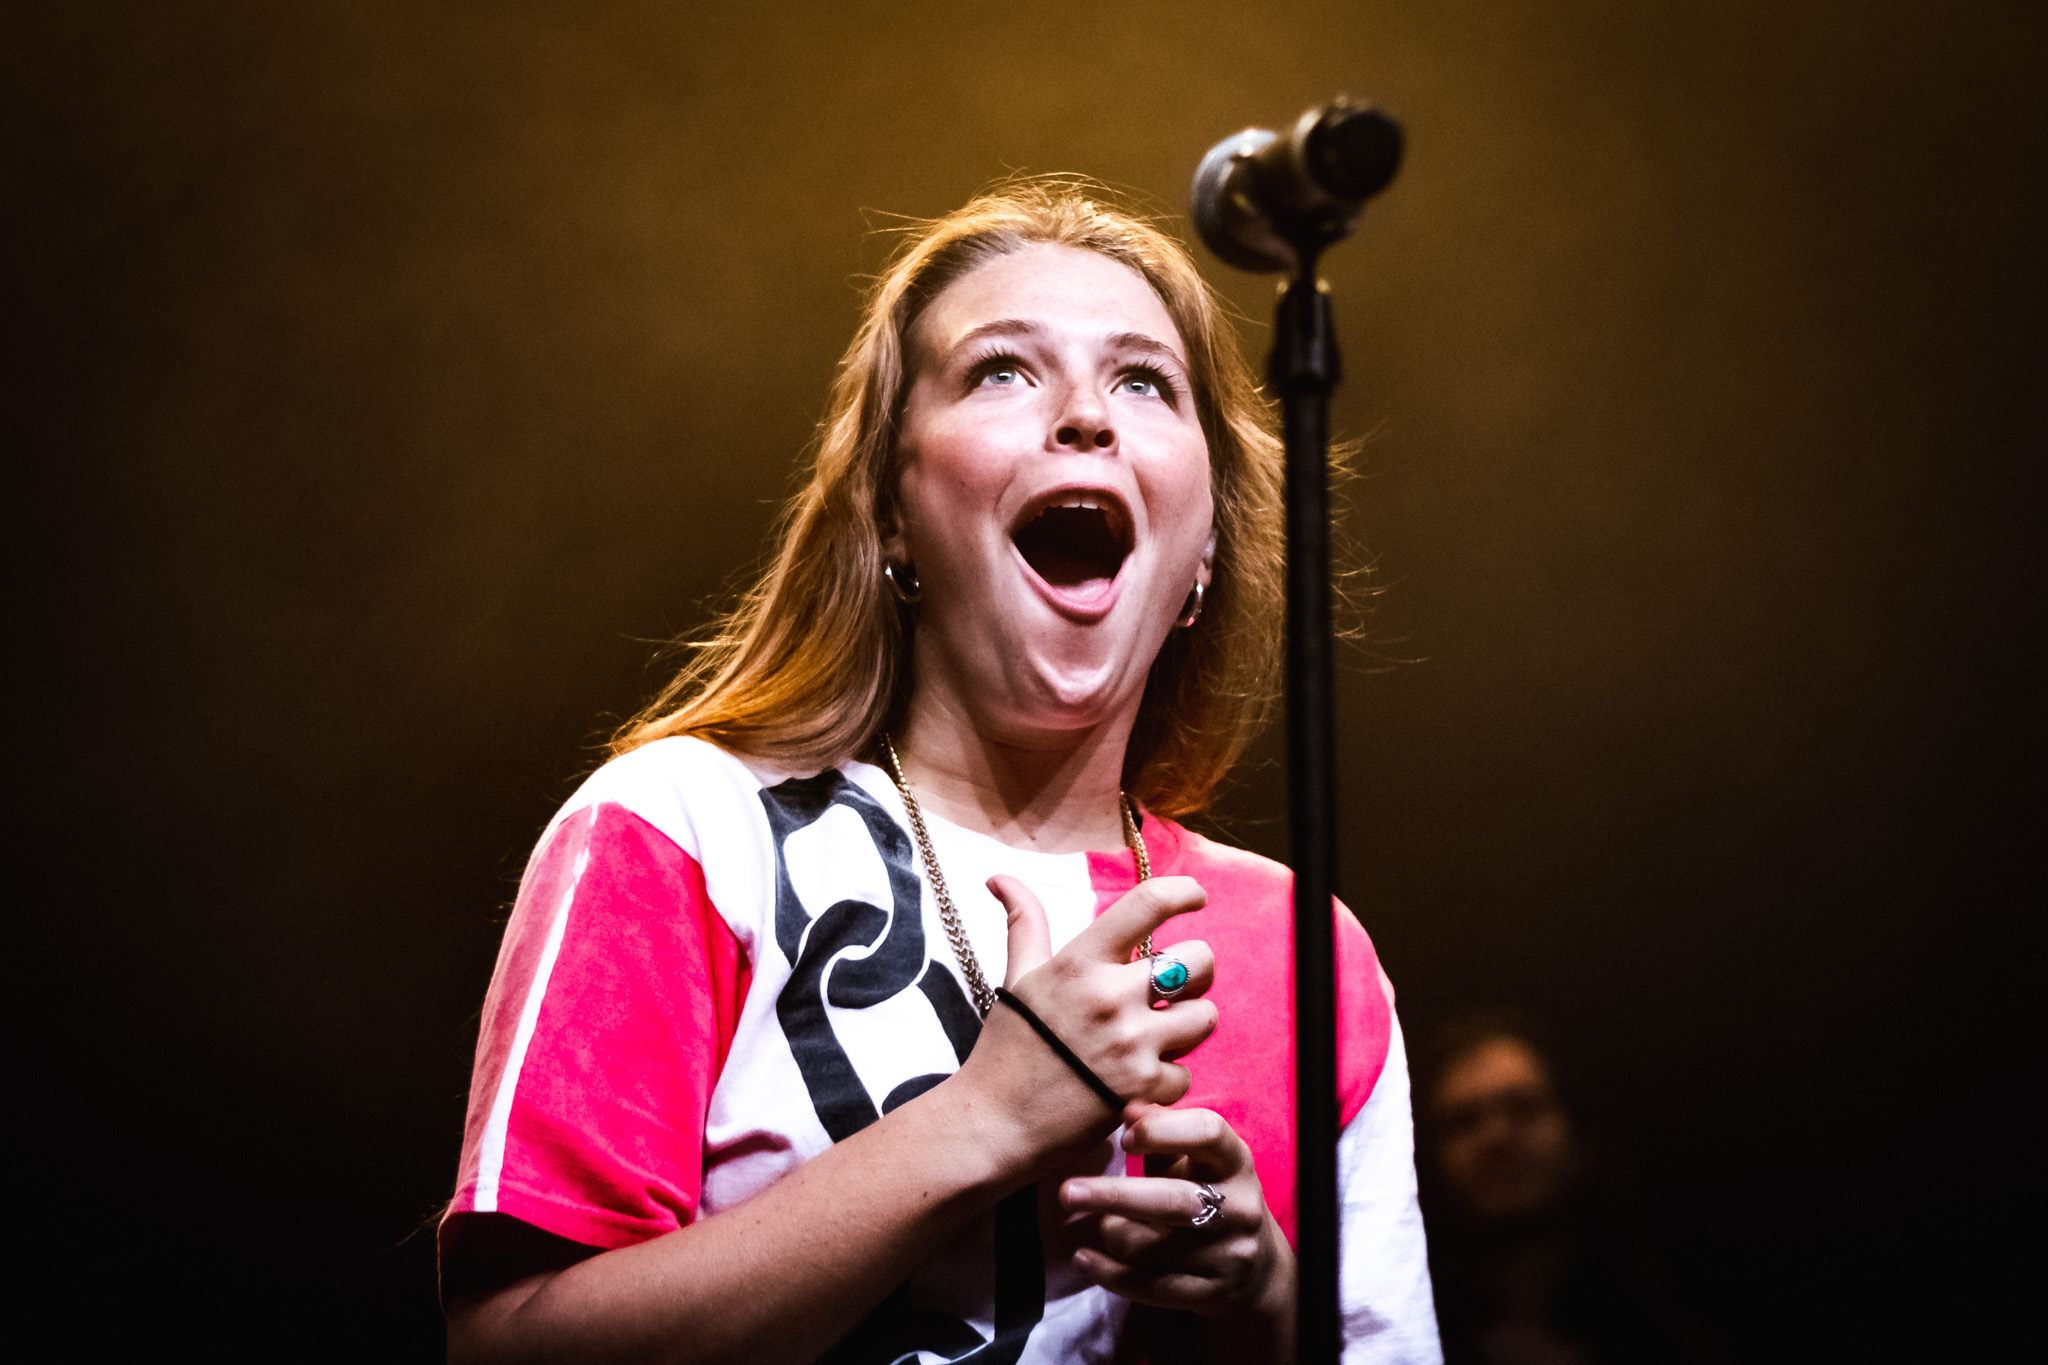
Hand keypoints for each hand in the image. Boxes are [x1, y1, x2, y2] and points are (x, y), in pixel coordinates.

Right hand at [947, 875, 1217, 1172]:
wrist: (995, 1124)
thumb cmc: (1008, 1048)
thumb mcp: (1018, 978)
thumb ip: (1024, 923)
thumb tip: (1000, 876)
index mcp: (1081, 962)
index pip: (1149, 903)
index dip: (1183, 891)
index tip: (1195, 895)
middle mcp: (1111, 997)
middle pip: (1199, 960)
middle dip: (1194, 972)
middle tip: (1172, 988)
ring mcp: (1130, 1045)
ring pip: (1204, 1016)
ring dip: (1187, 1025)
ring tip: (1157, 1035)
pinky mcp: (1143, 1090)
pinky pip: (1187, 1073)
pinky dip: (1168, 1079)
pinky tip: (1139, 1079)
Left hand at [1058, 1105, 1294, 1327]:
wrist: (1255, 1265)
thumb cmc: (1210, 1193)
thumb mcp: (1196, 1159)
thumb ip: (1161, 1134)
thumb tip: (1125, 1107)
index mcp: (1235, 1161)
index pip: (1207, 1133)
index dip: (1162, 1130)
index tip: (1123, 1137)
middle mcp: (1240, 1208)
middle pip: (1173, 1200)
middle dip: (1115, 1195)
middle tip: (1068, 1192)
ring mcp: (1229, 1255)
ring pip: (1151, 1248)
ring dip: (1111, 1233)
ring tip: (1095, 1222)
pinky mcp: (1212, 1295)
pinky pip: (1151, 1287)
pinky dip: (1110, 1274)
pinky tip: (1084, 1259)